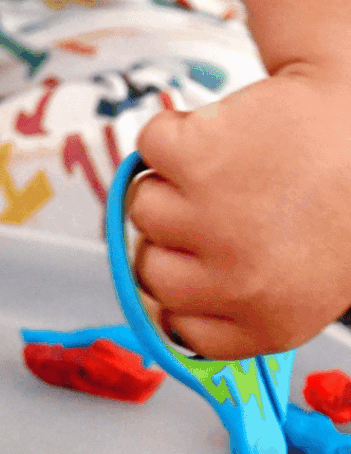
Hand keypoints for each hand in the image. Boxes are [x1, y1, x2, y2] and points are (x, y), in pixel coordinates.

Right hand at [131, 66, 350, 358]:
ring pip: (143, 207)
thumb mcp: (309, 284)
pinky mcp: (198, 161)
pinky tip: (220, 129)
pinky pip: (150, 146)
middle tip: (227, 201)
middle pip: (150, 266)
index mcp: (271, 321)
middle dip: (175, 231)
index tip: (192, 262)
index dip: (180, 283)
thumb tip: (175, 308)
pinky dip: (173, 130)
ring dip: (171, 180)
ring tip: (230, 164)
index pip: (177, 324)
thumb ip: (228, 313)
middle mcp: (237, 283)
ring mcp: (211, 221)